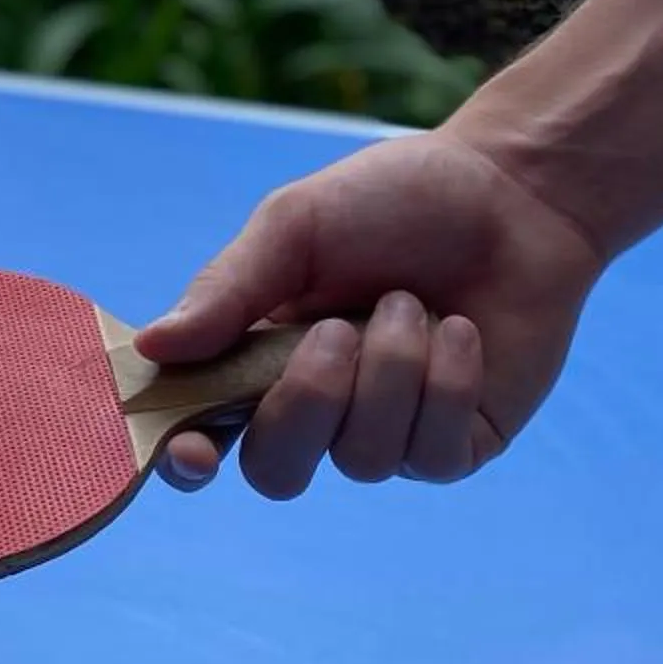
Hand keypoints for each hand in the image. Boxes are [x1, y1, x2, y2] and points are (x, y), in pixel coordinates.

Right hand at [134, 127, 607, 497]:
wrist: (512, 193)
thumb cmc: (393, 200)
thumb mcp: (297, 225)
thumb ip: (228, 287)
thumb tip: (151, 345)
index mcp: (259, 355)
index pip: (205, 430)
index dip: (188, 456)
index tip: (193, 448)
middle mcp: (318, 407)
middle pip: (277, 470)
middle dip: (306, 404)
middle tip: (336, 330)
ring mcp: (388, 432)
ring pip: (362, 458)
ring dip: (390, 369)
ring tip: (410, 301)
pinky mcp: (456, 445)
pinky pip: (432, 454)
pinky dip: (445, 383)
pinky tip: (461, 332)